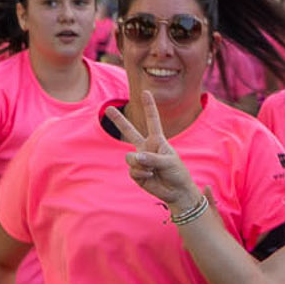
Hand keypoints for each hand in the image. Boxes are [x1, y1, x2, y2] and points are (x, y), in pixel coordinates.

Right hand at [107, 88, 204, 214]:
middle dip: (118, 121)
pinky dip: (141, 174)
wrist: (176, 192)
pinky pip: (132, 170)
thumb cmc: (177, 173)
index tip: (145, 92)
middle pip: (129, 132)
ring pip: (130, 158)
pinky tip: (150, 177)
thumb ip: (151, 157)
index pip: (152, 120)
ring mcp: (140, 160)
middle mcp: (146, 148)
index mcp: (157, 140)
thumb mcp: (168, 161)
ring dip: (141, 165)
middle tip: (107, 108)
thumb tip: (134, 157)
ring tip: (152, 170)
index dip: (149, 106)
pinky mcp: (136, 173)